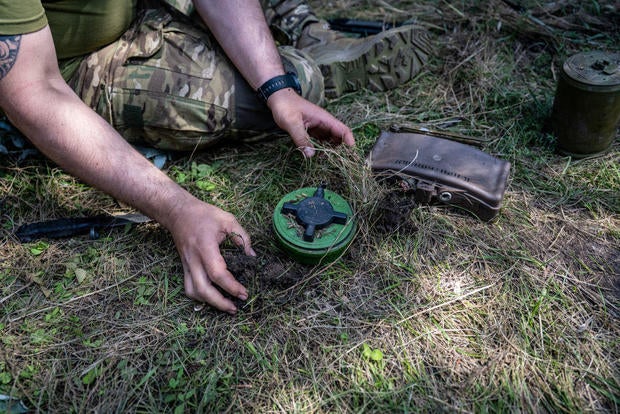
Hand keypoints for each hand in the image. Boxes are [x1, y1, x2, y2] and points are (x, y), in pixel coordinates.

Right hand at [167, 198, 255, 313]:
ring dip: (209, 302)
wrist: (178, 212)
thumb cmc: (204, 215)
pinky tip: (212, 297)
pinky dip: (200, 296)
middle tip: (235, 308)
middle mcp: (193, 259)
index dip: (231, 286)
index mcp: (205, 247)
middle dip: (219, 303)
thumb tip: (252, 256)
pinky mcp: (184, 267)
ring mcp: (186, 264)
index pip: (217, 273)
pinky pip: (189, 287)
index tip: (244, 293)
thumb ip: (242, 237)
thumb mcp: (228, 220)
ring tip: (225, 306)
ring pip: (193, 292)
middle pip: (202, 289)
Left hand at [267, 89, 354, 157]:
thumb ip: (301, 138)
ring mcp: (318, 127)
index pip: (343, 130)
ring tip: (328, 163)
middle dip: (341, 150)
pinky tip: (318, 158)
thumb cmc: (285, 107)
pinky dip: (322, 149)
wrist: (278, 98)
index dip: (349, 141)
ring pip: (330, 141)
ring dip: (331, 151)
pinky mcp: (312, 131)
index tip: (351, 154)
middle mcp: (324, 123)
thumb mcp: (292, 123)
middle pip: (339, 138)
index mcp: (324, 119)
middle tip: (338, 164)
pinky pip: (321, 141)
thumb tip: (311, 155)